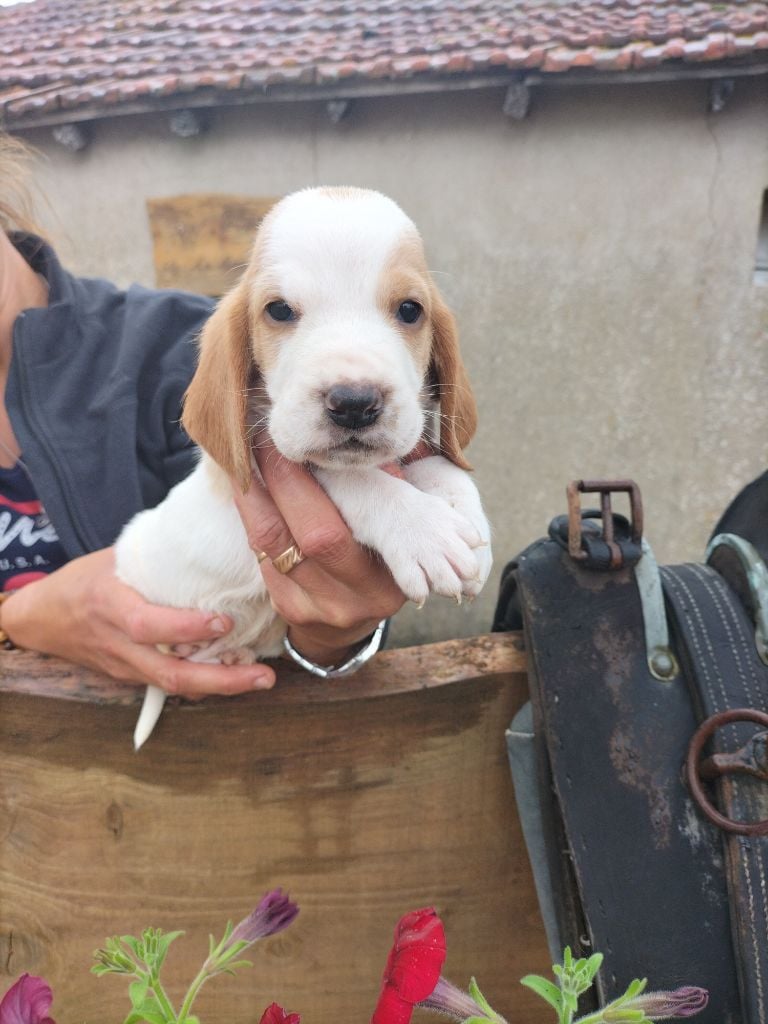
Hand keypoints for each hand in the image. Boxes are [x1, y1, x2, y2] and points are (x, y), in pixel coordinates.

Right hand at [1, 548, 275, 696]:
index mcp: (110, 605)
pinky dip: (205, 683)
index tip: (224, 621)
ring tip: (262, 678)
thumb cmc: (85, 580)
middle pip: (169, 673)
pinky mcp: (133, 677)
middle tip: (263, 675)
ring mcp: (126, 666)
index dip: (187, 627)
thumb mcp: (115, 559)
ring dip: (221, 686)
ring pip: (174, 687)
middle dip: (220, 679)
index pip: (148, 624)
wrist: (44, 619)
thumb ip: (159, 556)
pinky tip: (238, 676)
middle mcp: (119, 644)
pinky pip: (171, 685)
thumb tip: (210, 533)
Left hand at [231, 440, 406, 665]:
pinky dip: (253, 518)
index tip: (290, 442)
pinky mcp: (290, 609)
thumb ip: (381, 492)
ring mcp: (317, 608)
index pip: (332, 531)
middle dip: (279, 481)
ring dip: (254, 496)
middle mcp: (351, 600)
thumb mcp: (397, 527)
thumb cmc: (383, 555)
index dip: (303, 484)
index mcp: (384, 580)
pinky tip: (250, 491)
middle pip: (305, 536)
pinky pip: (263, 557)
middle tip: (266, 440)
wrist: (359, 616)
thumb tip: (345, 446)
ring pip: (273, 546)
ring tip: (249, 458)